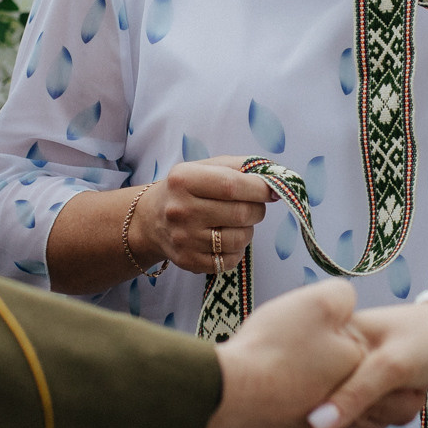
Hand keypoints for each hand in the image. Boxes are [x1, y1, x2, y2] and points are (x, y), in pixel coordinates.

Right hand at [135, 155, 271, 275]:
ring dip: (248, 230)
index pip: (232, 185)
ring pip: (240, 239)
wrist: (151, 220)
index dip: (260, 189)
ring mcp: (183, 239)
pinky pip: (229, 261)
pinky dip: (236, 251)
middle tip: (254, 206)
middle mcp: (180, 209)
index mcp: (184, 179)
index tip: (272, 190)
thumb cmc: (188, 189)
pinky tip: (225, 239)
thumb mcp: (205, 167)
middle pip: (241, 214)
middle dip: (258, 210)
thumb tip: (276, 176)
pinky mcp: (188, 261)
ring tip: (236, 223)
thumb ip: (239, 166)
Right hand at [206, 283, 366, 427]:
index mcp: (360, 372)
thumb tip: (346, 304)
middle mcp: (346, 409)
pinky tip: (263, 389)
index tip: (311, 328)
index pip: (358, 345)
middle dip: (321, 362)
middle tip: (291, 346)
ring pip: (317, 400)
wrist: (226, 391)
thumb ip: (343, 297)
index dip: (334, 330)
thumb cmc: (273, 346)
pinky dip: (280, 405)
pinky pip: (290, 419)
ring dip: (303, 387)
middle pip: (338, 376)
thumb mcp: (319, 302)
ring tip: (276, 366)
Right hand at [304, 301, 427, 427]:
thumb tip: (316, 425)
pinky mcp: (361, 389)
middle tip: (400, 381)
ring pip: (351, 419)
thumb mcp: (392, 366)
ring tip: (406, 384)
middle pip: (333, 408)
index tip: (379, 385)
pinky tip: (402, 393)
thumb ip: (354, 394)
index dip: (342, 398)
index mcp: (331, 338)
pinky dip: (388, 415)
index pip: (314, 386)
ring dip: (385, 412)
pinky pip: (364, 420)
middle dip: (373, 406)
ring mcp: (347, 374)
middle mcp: (333, 356)